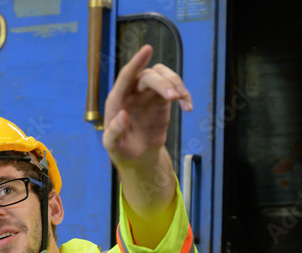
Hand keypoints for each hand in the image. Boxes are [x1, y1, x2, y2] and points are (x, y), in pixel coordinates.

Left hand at [103, 44, 192, 167]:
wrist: (138, 155)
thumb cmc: (121, 148)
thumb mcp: (113, 145)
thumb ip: (114, 132)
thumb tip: (122, 115)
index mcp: (117, 99)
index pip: (126, 76)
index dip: (136, 62)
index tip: (148, 49)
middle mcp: (132, 92)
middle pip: (148, 76)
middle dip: (162, 83)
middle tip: (173, 96)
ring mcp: (148, 94)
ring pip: (163, 77)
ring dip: (174, 83)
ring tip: (182, 98)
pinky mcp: (162, 100)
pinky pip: (175, 90)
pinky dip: (184, 95)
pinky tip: (188, 107)